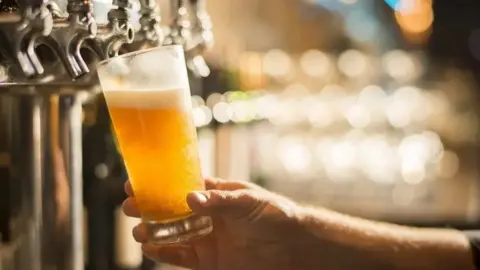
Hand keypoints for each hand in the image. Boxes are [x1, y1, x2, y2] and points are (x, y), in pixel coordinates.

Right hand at [122, 178, 310, 269]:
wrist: (292, 246)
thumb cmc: (274, 213)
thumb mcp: (248, 200)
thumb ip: (220, 200)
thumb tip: (190, 198)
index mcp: (215, 194)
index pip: (180, 185)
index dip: (159, 183)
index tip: (136, 181)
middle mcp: (206, 215)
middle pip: (169, 210)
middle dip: (148, 207)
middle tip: (129, 205)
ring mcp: (205, 238)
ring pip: (170, 233)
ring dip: (151, 231)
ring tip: (138, 229)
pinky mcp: (208, 260)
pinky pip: (180, 257)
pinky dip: (164, 253)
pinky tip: (150, 247)